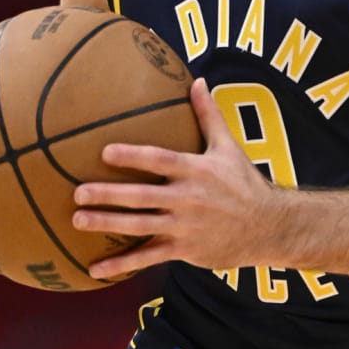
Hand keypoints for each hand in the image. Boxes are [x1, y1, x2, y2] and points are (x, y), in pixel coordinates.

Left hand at [73, 79, 280, 278]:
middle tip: (78, 192)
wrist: (270, 228)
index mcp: (196, 171)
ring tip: (79, 220)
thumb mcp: (229, 147)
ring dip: (108, 225)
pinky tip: (95, 268)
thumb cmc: (245, 184)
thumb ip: (208, 115)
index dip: (133, 157)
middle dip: (109, 195)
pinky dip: (122, 264)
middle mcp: (188, 199)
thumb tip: (197, 80)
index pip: (160, 161)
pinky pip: (148, 257)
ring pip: (140, 227)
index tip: (105, 152)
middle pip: (142, 197)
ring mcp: (184, 227)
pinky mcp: (183, 249)